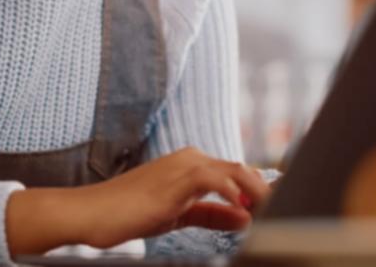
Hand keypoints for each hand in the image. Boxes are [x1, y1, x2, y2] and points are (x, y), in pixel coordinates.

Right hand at [5, 147, 270, 255]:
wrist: (91, 213)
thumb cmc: (128, 213)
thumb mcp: (178, 215)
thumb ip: (211, 214)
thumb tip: (245, 216)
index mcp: (191, 164)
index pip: (236, 173)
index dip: (260, 188)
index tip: (280, 203)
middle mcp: (190, 158)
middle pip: (241, 169)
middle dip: (265, 190)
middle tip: (285, 209)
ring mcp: (182, 166)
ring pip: (233, 171)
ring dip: (257, 191)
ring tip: (273, 210)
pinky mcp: (174, 179)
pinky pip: (213, 179)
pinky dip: (232, 193)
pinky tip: (244, 209)